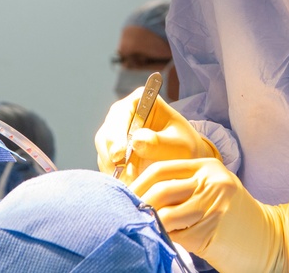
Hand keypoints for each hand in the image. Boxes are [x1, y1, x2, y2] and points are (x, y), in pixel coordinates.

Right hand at [94, 89, 218, 182]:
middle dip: (111, 155)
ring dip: (112, 168)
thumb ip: (159, 143)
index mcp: (142, 101)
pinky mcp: (112, 151)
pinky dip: (114, 176)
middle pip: (107, 132)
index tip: (120, 154)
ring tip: (128, 184)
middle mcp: (124, 114)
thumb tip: (136, 140)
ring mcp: (116, 133)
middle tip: (120, 174)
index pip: (121, 113)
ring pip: (103, 150)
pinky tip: (126, 186)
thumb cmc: (185, 148)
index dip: (117, 133)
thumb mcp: (179, 146)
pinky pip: (106, 164)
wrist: (184, 163)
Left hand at [131, 157, 288, 272]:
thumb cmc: (235, 220)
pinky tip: (161, 239)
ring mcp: (212, 205)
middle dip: (138, 203)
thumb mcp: (211, 192)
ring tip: (141, 227)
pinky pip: (175, 234)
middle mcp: (211, 181)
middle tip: (126, 213)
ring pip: (165, 213)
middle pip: (161, 189)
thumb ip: (183, 188)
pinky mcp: (211, 230)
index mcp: (208, 167)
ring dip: (149, 223)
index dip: (139, 182)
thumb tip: (140, 196)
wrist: (271, 240)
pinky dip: (163, 237)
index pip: (162, 168)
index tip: (125, 194)